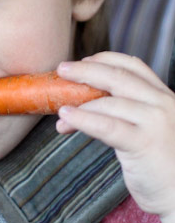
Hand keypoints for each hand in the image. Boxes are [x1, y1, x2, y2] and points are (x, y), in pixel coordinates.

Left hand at [56, 52, 174, 220]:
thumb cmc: (160, 163)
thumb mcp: (149, 127)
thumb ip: (128, 109)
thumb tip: (83, 98)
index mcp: (164, 96)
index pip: (133, 65)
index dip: (104, 59)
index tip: (83, 61)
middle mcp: (163, 104)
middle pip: (117, 77)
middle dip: (85, 70)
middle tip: (61, 70)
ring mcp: (156, 123)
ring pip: (107, 102)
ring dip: (77, 104)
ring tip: (59, 112)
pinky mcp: (145, 144)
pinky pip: (106, 126)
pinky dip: (82, 119)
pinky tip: (66, 118)